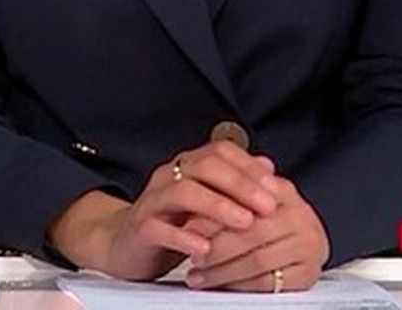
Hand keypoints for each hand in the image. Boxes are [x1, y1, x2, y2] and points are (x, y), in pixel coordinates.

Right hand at [49, 142, 279, 280]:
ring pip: (182, 192)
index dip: (249, 167)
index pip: (220, 152)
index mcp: (186, 167)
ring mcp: (152, 201)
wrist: (124, 245)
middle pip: (203, 167)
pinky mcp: (140, 228)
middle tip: (268, 206)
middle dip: (240, 184)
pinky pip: (159, 227)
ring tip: (245, 222)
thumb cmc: (172, 224)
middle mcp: (168, 177)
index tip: (277, 188)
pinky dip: (184, 237)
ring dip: (218, 206)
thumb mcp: (205, 202)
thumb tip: (267, 165)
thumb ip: (233, 184)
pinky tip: (206, 248)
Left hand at [186, 174, 329, 292]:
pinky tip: (219, 284)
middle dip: (215, 247)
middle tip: (193, 256)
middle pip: (250, 233)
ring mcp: (309, 246)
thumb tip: (190, 202)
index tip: (187, 228)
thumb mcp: (247, 201)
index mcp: (283, 191)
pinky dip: (238, 285)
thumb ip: (224, 198)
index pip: (244, 203)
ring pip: (256, 261)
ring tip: (197, 274)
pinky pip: (267, 282)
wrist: (301, 242)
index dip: (213, 217)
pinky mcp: (308, 273)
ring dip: (221, 270)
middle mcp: (300, 216)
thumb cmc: (265, 221)